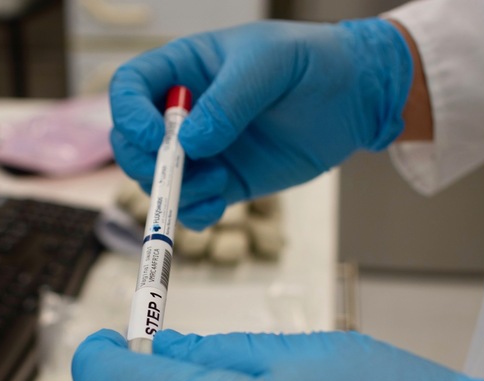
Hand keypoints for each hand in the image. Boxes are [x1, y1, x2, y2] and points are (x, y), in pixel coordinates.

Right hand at [110, 19, 412, 229]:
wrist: (355, 100)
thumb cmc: (313, 63)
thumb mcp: (271, 64)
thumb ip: (230, 99)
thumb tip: (191, 142)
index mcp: (185, 70)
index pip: (129, 88)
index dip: (129, 114)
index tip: (155, 136)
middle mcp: (185, 113)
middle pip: (132, 143)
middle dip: (145, 164)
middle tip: (178, 171)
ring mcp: (203, 151)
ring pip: (160, 181)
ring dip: (177, 191)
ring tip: (218, 183)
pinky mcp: (225, 182)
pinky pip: (193, 206)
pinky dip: (196, 213)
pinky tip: (220, 203)